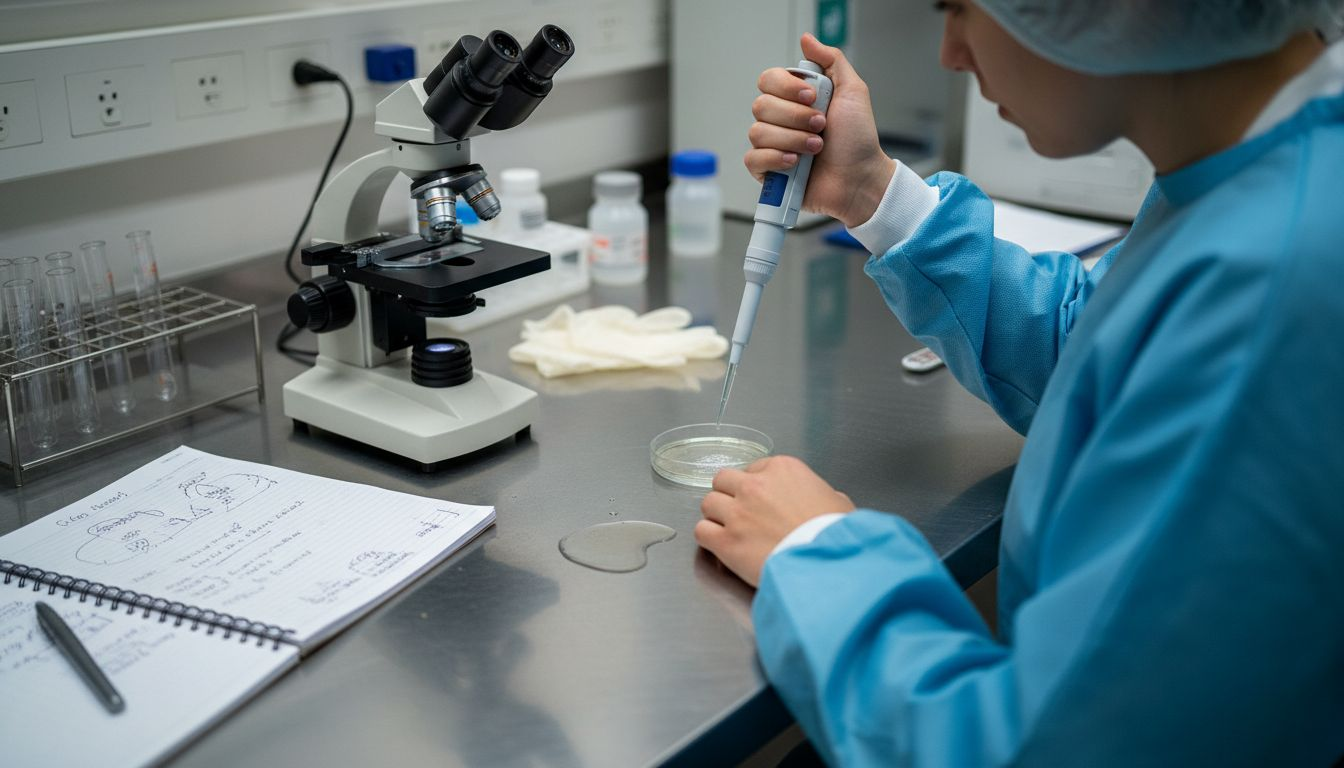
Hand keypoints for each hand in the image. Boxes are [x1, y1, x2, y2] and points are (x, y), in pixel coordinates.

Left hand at [696, 455, 855, 586]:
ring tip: (729, 529)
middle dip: (729, 494)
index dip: (755, 485)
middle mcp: (754, 486)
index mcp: (782, 470)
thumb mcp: (838, 502)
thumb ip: (821, 493)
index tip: (760, 499)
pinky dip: (708, 537)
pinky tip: (719, 544)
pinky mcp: (726, 541)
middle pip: (723, 480)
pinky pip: (702, 531)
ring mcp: (737, 513)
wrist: (825, 563)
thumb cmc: (835, 534)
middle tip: (739, 511)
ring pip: (708, 503)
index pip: (753, 468)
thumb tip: (824, 499)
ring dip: (716, 515)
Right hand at [745, 33, 895, 227]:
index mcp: (794, 99)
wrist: (860, 178)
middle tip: (821, 126)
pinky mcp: (768, 171)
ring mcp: (772, 145)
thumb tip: (806, 39)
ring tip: (816, 148)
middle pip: (761, 106)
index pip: (768, 80)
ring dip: (792, 139)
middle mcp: (781, 120)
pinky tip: (795, 164)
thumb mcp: (853, 91)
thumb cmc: (858, 140)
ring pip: (758, 132)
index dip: (786, 88)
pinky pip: (753, 158)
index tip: (812, 97)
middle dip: (795, 117)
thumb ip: (831, 61)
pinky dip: (775, 159)